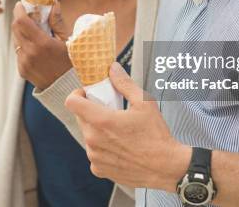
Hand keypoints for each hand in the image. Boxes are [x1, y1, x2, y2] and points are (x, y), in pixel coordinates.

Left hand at [12, 1, 72, 89]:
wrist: (68, 88)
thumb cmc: (72, 62)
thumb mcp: (68, 41)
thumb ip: (57, 22)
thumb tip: (53, 3)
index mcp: (42, 44)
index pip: (21, 22)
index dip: (19, 10)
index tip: (21, 4)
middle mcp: (29, 53)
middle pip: (15, 29)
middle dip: (20, 19)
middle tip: (29, 14)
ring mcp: (24, 63)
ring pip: (16, 40)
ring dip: (22, 32)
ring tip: (35, 32)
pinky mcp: (21, 70)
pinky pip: (19, 52)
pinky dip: (24, 46)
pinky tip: (36, 48)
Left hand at [65, 63, 191, 191]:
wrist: (166, 167)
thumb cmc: (157, 137)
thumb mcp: (144, 103)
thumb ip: (124, 83)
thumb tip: (113, 69)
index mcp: (102, 121)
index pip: (72, 102)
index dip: (78, 94)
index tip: (88, 94)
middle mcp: (93, 140)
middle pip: (80, 118)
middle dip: (92, 111)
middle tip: (111, 112)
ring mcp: (95, 156)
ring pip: (88, 135)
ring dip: (97, 130)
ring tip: (118, 132)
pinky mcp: (99, 169)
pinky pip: (94, 152)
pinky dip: (102, 148)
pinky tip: (119, 147)